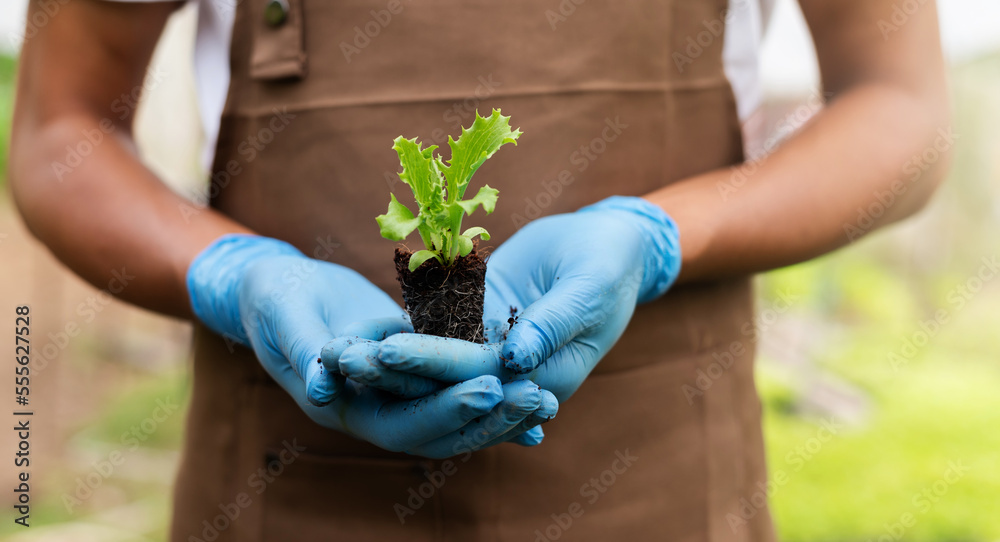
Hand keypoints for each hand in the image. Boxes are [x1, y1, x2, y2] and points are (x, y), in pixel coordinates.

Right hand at [187, 234, 552, 456]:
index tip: (489, 390)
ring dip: (501, 405)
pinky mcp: (415, 368)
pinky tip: (531, 378)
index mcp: (346, 408)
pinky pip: (457, 381)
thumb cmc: (273, 298)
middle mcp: (378, 410)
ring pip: (457, 408)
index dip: (446, 410)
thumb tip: (324, 388)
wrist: (280, 289)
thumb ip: (303, 350)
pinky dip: (492, 382)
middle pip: (443, 427)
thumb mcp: (284, 317)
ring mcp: (399, 392)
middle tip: (538, 395)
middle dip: (490, 413)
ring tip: (548, 394)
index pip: (404, 423)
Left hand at [349, 196, 680, 402]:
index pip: (482, 377)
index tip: (387, 351)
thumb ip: (553, 324)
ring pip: (431, 358)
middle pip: (446, 376)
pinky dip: (397, 329)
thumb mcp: (589, 290)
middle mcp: (512, 375)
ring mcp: (491, 351)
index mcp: (546, 379)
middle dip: (393, 368)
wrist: (606, 244)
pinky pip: (432, 329)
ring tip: (336, 346)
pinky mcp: (476, 326)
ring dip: (384, 356)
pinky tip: (356, 327)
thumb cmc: (609, 265)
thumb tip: (516, 360)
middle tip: (340, 355)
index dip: (435, 365)